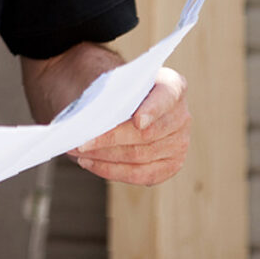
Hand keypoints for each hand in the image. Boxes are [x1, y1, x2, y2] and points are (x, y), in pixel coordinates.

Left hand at [68, 67, 189, 184]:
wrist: (125, 101)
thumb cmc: (118, 90)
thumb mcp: (115, 83)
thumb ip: (111, 95)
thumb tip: (92, 119)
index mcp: (172, 86)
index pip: (166, 97)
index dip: (153, 110)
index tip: (137, 121)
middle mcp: (181, 116)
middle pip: (146, 134)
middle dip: (110, 140)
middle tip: (81, 143)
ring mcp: (179, 144)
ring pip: (139, 156)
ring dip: (105, 157)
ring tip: (78, 153)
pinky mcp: (170, 166)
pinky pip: (140, 175)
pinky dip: (111, 170)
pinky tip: (91, 163)